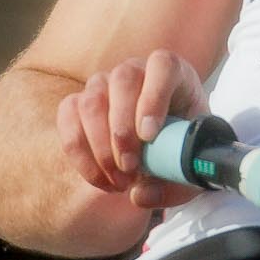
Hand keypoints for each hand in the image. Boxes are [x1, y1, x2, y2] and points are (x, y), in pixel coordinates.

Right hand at [54, 50, 209, 210]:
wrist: (162, 147)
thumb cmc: (182, 146)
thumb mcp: (191, 162)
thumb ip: (175, 179)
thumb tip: (139, 194)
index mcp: (174, 72)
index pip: (162, 65)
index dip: (154, 98)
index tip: (150, 135)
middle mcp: (136, 71)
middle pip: (122, 81)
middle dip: (123, 130)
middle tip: (131, 168)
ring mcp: (104, 83)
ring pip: (91, 101)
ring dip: (101, 146)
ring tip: (119, 180)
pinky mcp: (79, 101)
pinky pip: (68, 117)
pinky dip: (79, 152)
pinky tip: (99, 177)